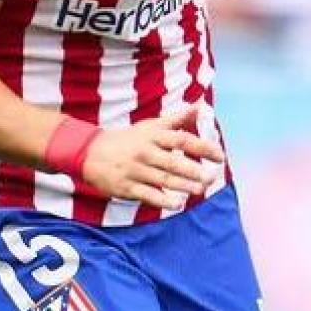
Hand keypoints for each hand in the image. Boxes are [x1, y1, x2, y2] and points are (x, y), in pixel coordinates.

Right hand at [79, 104, 225, 208]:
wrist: (90, 152)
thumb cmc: (129, 139)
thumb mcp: (151, 126)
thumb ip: (177, 119)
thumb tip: (200, 106)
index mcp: (154, 136)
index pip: (182, 139)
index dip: (202, 147)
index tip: (219, 155)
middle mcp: (145, 152)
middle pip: (173, 161)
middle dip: (194, 170)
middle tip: (212, 177)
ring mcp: (135, 170)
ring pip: (162, 179)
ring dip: (183, 186)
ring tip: (201, 190)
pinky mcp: (126, 187)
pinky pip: (147, 195)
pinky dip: (163, 200)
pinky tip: (178, 204)